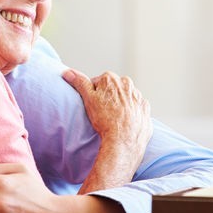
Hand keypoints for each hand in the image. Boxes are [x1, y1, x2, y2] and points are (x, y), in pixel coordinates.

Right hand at [62, 69, 151, 192]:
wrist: (123, 141)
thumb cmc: (104, 120)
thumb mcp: (88, 99)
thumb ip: (79, 82)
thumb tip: (67, 72)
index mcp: (111, 78)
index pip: (98, 83)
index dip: (93, 95)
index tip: (93, 106)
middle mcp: (127, 83)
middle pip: (113, 88)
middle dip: (108, 97)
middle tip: (102, 113)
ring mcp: (138, 96)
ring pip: (126, 97)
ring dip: (120, 104)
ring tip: (114, 118)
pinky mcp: (145, 109)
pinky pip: (137, 107)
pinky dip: (132, 112)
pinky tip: (125, 121)